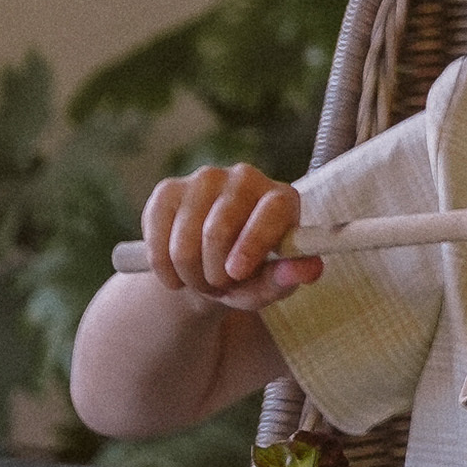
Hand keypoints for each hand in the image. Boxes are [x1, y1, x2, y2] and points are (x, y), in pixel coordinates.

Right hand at [138, 166, 322, 309]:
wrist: (207, 270)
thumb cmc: (249, 277)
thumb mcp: (267, 286)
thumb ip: (286, 278)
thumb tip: (309, 269)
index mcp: (282, 198)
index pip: (271, 210)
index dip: (252, 242)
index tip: (236, 273)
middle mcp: (246, 178)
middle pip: (220, 227)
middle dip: (213, 271)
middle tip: (217, 287)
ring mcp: (205, 178)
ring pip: (186, 235)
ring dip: (188, 272)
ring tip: (200, 282)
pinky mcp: (169, 189)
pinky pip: (157, 231)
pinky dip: (162, 264)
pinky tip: (174, 275)